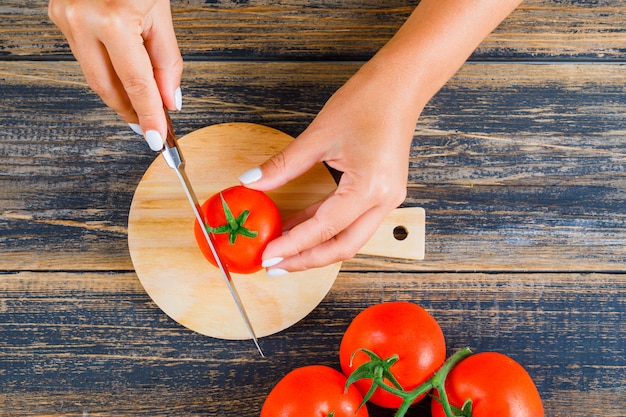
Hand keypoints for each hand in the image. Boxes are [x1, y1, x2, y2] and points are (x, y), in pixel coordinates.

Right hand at [48, 0, 182, 149]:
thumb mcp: (161, 12)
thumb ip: (167, 61)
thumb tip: (169, 100)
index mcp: (112, 19)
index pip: (135, 83)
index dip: (148, 115)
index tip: (156, 138)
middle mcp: (81, 20)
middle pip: (107, 88)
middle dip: (132, 111)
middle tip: (151, 128)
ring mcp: (64, 18)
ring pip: (95, 75)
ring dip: (121, 93)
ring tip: (143, 104)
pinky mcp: (58, 16)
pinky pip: (86, 57)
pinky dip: (108, 71)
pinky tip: (123, 78)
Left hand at [240, 56, 420, 273]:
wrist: (401, 85)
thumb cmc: (368, 102)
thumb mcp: (319, 136)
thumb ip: (283, 166)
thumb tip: (251, 182)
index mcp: (370, 188)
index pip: (323, 229)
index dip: (291, 246)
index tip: (266, 255)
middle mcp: (384, 200)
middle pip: (342, 247)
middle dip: (306, 260)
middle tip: (273, 266)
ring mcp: (387, 199)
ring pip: (348, 238)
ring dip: (315, 247)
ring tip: (282, 251)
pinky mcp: (382, 193)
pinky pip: (351, 221)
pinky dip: (325, 229)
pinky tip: (299, 228)